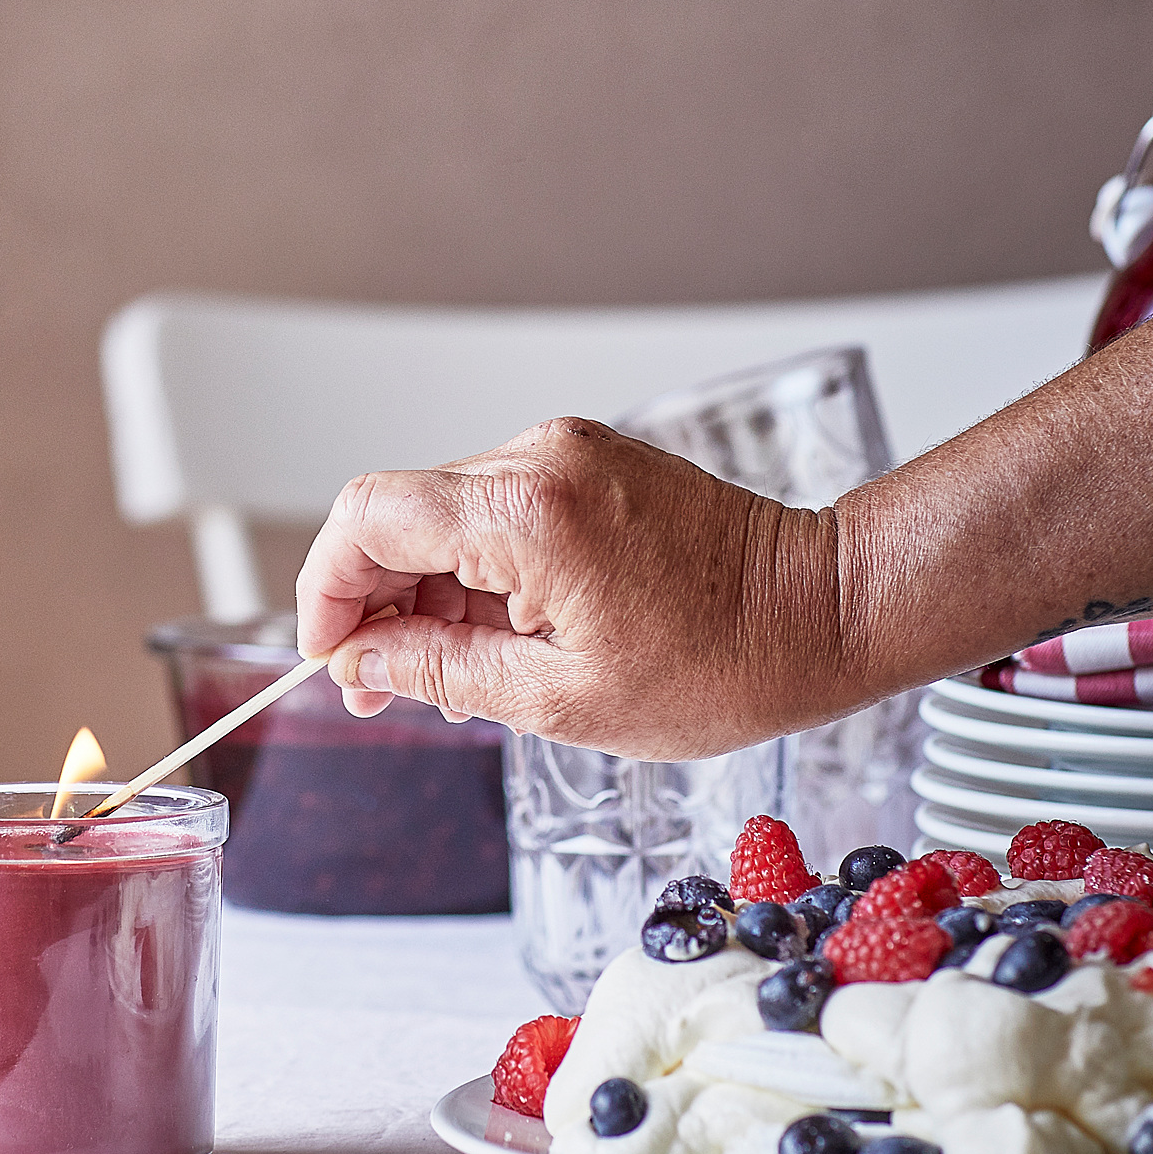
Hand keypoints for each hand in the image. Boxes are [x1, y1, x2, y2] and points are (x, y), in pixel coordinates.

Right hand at [295, 416, 852, 758]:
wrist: (826, 612)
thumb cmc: (722, 664)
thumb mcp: (559, 700)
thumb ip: (440, 671)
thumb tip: (361, 661)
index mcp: (526, 514)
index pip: (368, 518)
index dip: (326, 588)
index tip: (328, 652)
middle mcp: (540, 459)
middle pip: (400, 511)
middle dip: (371, 599)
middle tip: (378, 684)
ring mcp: (568, 453)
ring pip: (444, 513)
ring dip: (424, 590)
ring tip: (444, 671)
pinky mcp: (591, 464)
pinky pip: (497, 510)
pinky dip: (475, 570)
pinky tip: (493, 634)